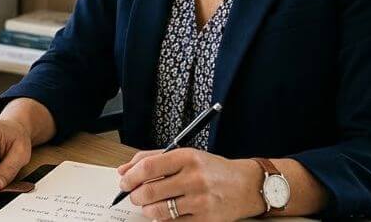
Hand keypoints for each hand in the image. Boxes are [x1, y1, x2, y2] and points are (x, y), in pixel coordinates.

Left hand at [116, 149, 263, 219]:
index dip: (130, 176)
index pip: (148, 167)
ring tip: (150, 204)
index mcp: (188, 157)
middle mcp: (194, 178)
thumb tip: (123, 170)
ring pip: (157, 210)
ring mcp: (200, 201)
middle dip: (134, 196)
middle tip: (134, 195)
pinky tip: (166, 213)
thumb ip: (154, 159)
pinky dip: (163, 220)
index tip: (124, 181)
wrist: (246, 186)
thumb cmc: (213, 170)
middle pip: (149, 191)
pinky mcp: (204, 219)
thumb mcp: (186, 155)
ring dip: (147, 209)